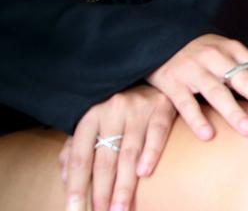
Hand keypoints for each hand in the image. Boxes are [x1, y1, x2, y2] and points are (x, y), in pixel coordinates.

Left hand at [61, 86, 174, 210]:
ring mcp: (138, 109)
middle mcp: (112, 111)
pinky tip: (145, 173)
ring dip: (125, 184)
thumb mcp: (94, 121)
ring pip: (129, 152)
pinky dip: (151, 153)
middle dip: (103, 192)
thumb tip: (67, 177)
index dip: (78, 186)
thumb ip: (77, 148)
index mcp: (90, 116)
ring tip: (121, 208)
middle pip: (105, 159)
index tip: (75, 210)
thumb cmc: (119, 105)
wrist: (151, 70)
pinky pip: (157, 133)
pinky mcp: (162, 107)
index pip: (82, 157)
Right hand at [145, 34, 247, 141]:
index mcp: (237, 51)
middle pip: (246, 81)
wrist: (160, 37)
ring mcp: (194, 70)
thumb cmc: (204, 53)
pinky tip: (208, 134)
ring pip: (217, 92)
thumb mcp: (229, 55)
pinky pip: (185, 103)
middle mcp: (218, 59)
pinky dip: (196, 118)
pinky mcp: (172, 83)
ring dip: (234, 112)